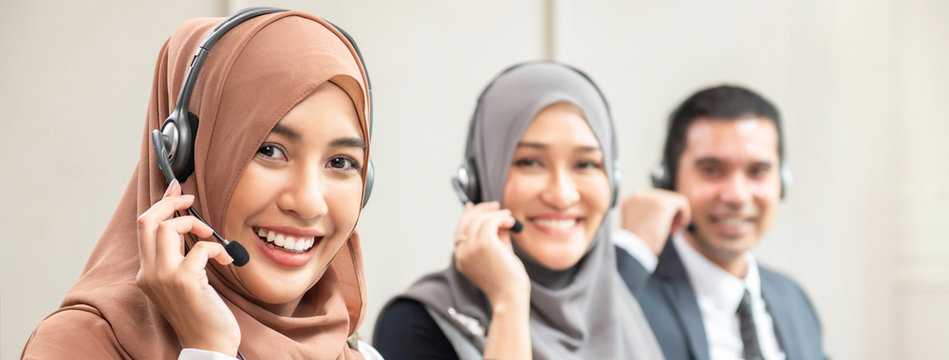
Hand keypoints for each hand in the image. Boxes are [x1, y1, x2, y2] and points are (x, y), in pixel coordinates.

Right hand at [135, 180, 239, 354]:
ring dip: (195, 225)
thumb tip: (184, 224)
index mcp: (146, 273)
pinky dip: (215, 248)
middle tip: (190, 200)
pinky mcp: (184, 281)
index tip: (176, 189)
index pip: (144, 228)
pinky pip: (200, 248)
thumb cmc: (202, 313)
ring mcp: (164, 277)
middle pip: (148, 221)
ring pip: (166, 229)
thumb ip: (179, 255)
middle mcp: (149, 274)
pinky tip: (226, 260)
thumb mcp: (184, 280)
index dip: (161, 204)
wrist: (208, 344)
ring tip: (212, 238)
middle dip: (171, 203)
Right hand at [453, 202, 529, 307]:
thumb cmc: (507, 281)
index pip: (459, 232)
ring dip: (495, 214)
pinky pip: (491, 222)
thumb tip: (497, 218)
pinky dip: (502, 218)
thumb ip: (495, 238)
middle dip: (480, 210)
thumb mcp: (497, 256)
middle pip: (466, 222)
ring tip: (508, 216)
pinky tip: (511, 222)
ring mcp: (471, 248)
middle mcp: (462, 253)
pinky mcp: (485, 244)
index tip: (474, 206)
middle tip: (496, 206)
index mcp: (461, 259)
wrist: (510, 298)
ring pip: (479, 220)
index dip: (467, 216)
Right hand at [620, 189, 691, 254]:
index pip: (651, 201)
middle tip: (670, 230)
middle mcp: (639, 195)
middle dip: (669, 214)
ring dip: (676, 215)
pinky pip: (681, 202)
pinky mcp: (664, 203)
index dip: (659, 213)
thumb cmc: (636, 244)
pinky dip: (684, 214)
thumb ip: (646, 216)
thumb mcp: (638, 226)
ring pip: (672, 200)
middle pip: (662, 197)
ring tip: (673, 230)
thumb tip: (663, 215)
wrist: (633, 250)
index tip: (660, 226)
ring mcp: (651, 197)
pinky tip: (680, 226)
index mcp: (630, 201)